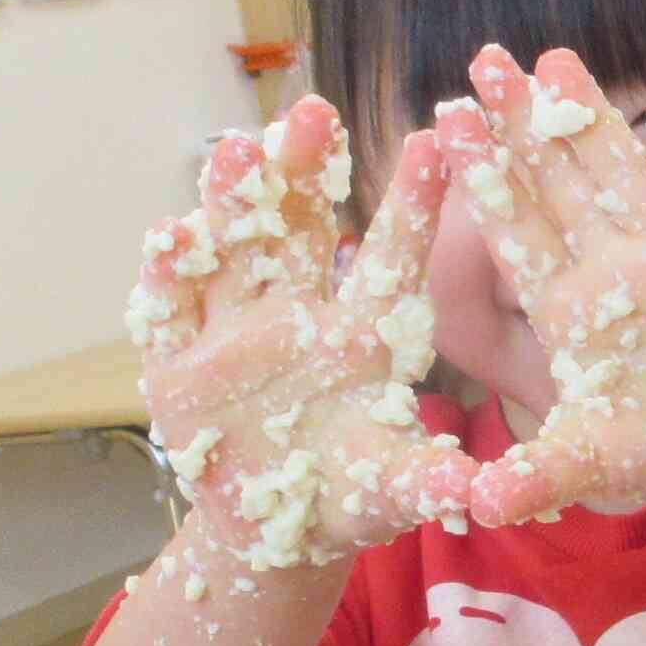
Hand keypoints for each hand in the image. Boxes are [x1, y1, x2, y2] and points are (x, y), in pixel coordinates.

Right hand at [129, 99, 482, 572]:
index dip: (412, 204)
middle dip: (305, 173)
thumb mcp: (392, 491)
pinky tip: (169, 236)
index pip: (389, 258)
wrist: (271, 534)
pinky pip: (170, 314)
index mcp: (361, 336)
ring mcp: (232, 335)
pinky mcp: (177, 367)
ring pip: (233, 254)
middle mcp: (296, 318)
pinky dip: (168, 277)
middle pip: (300, 232)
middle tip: (317, 112)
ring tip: (239, 152)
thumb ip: (427, 481)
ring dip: (232, 205)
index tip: (436, 140)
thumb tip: (477, 491)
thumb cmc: (347, 495)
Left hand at [432, 46, 645, 526]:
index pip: (517, 230)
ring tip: (556, 58)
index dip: (485, 177)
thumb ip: (540, 476)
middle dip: (526, 122)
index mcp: (567, 307)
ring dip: (595, 119)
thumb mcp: (589, 469)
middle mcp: (612, 271)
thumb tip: (482, 505)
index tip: (448, 122)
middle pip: (562, 183)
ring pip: (626, 176)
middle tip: (486, 58)